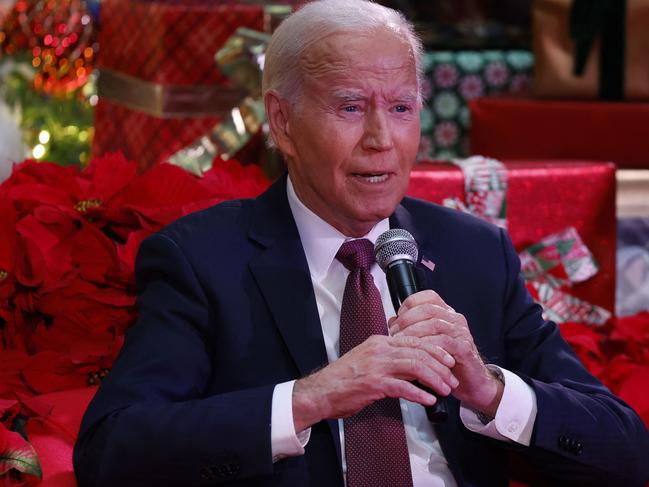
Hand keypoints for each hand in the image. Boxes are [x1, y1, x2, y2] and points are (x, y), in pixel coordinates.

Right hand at [292, 333, 458, 431]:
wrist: (321, 392)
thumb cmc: (344, 380)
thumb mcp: (369, 361)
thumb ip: (389, 360)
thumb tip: (413, 367)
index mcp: (380, 341)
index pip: (414, 340)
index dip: (435, 350)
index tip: (449, 360)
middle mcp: (380, 349)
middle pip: (419, 352)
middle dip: (441, 365)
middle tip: (452, 378)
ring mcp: (377, 366)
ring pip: (415, 366)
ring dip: (435, 379)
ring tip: (446, 390)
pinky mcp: (374, 384)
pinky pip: (403, 387)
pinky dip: (419, 394)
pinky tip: (429, 400)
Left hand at [389, 290, 503, 417]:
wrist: (471, 382)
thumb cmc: (447, 361)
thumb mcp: (427, 341)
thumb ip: (411, 328)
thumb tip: (392, 320)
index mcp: (446, 314)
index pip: (429, 297)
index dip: (410, 303)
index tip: (398, 316)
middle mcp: (455, 319)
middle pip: (428, 308)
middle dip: (407, 319)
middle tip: (394, 332)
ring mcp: (461, 332)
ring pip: (434, 324)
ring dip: (414, 332)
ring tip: (401, 342)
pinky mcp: (464, 347)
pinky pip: (443, 342)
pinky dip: (426, 346)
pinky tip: (416, 352)